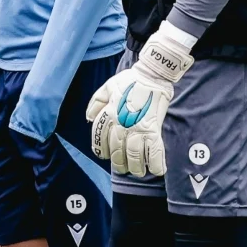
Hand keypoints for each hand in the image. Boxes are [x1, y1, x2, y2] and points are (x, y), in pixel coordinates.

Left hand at [86, 28, 195, 176]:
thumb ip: (96, 103)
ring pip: (134, 154)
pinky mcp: (154, 128)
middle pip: (117, 150)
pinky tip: (156, 170)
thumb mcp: (106, 87)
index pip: (100, 138)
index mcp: (109, 114)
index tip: (105, 156)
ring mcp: (138, 127)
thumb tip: (89, 119)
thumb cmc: (129, 81)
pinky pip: (155, 150)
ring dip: (135, 166)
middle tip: (122, 169)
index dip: (101, 149)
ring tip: (137, 172)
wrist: (152, 74)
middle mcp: (121, 124)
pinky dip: (156, 162)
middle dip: (119, 163)